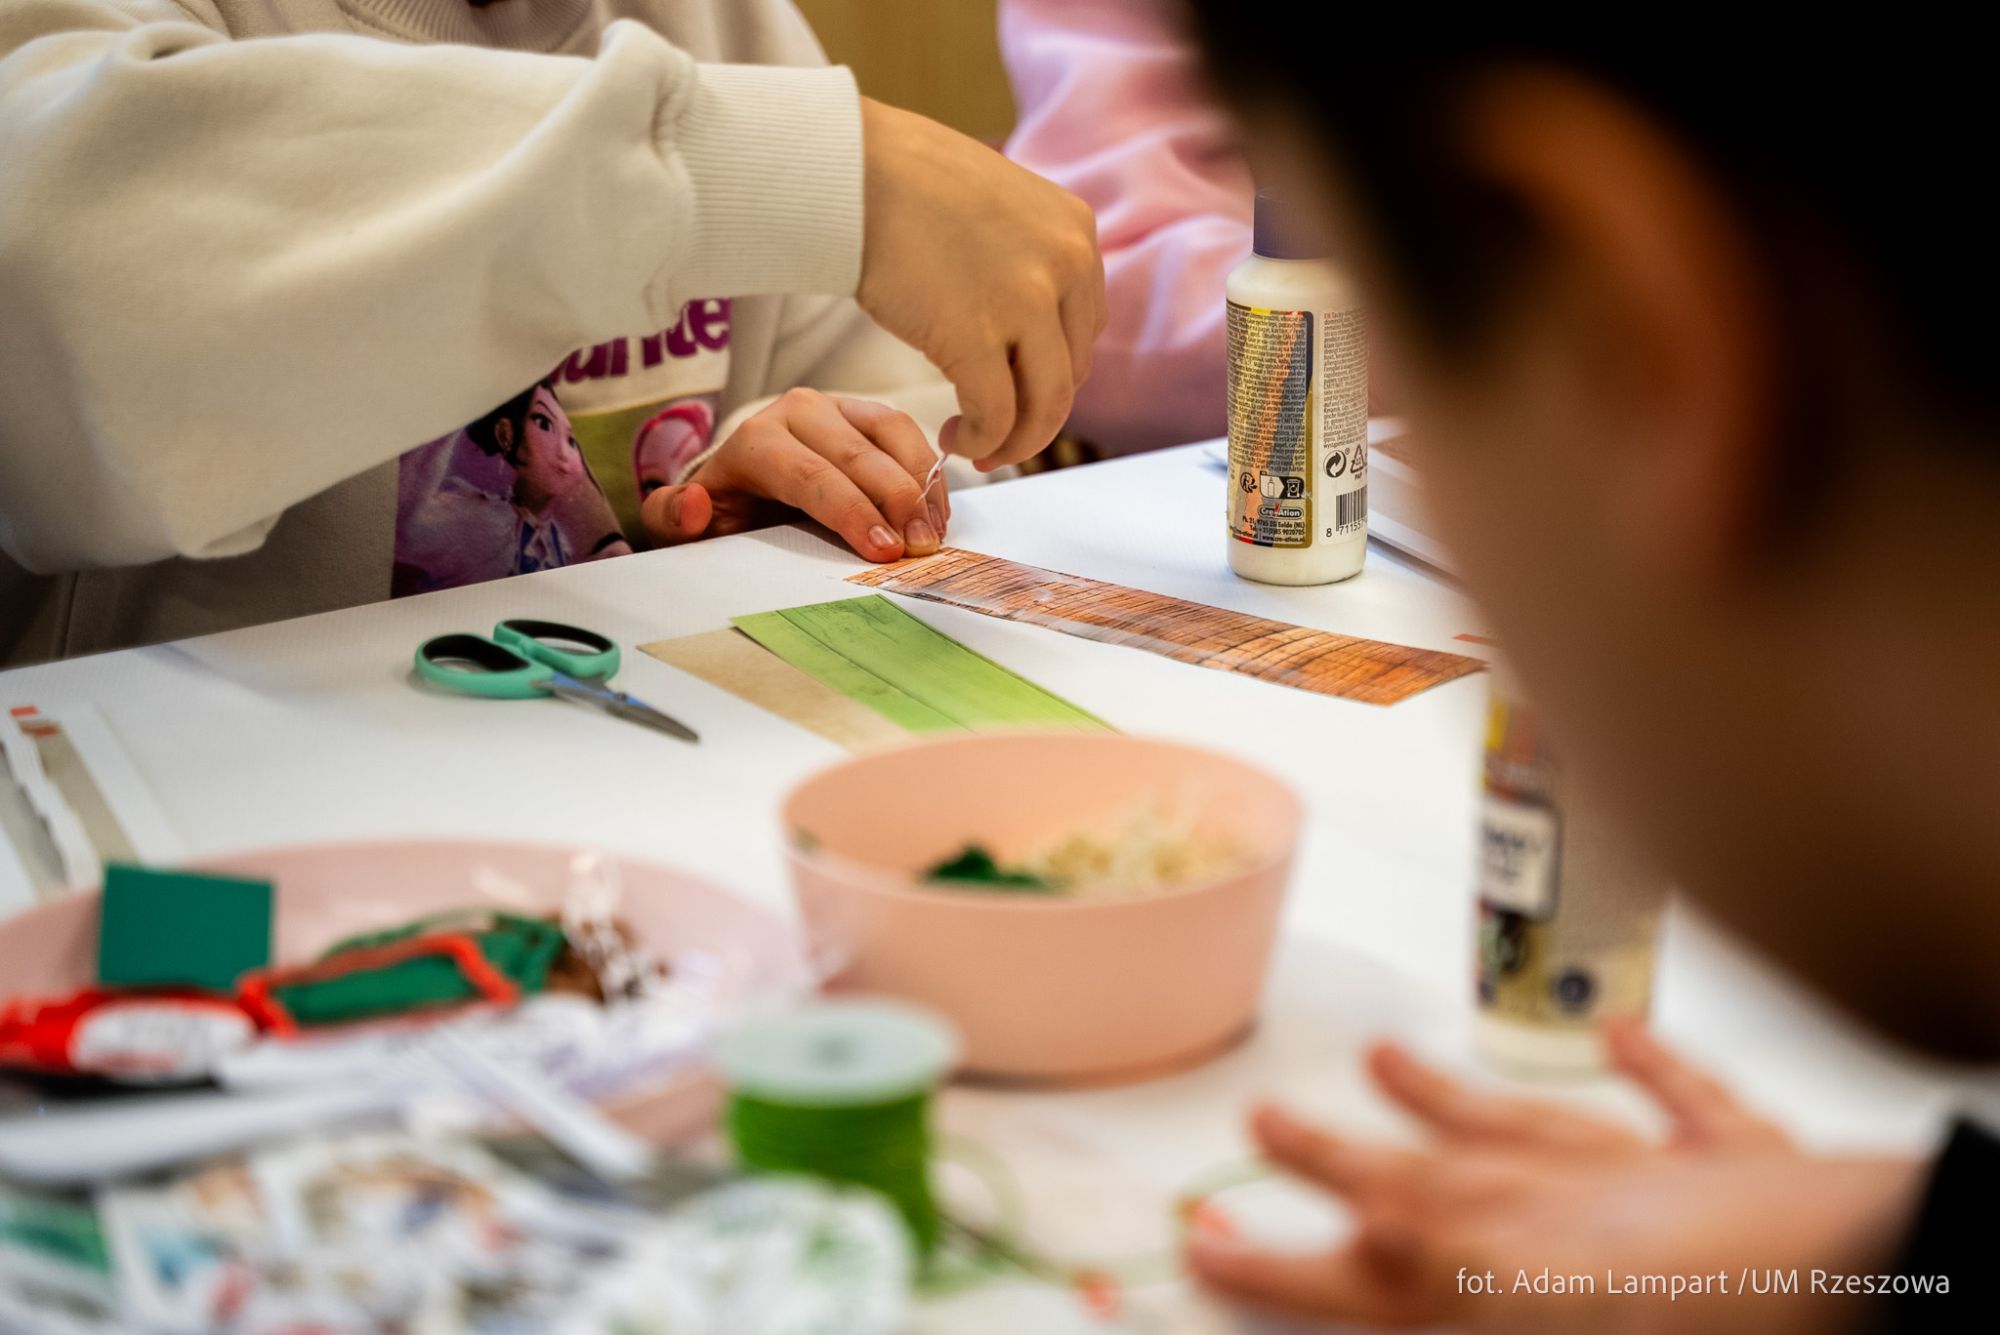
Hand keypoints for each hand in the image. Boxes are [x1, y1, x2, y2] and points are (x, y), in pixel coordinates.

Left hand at [639, 389, 946, 560]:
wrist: (742, 485)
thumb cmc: (722, 511)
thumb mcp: (682, 524)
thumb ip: (674, 519)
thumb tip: (694, 504)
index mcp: (755, 439)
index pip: (810, 474)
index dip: (851, 512)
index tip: (883, 551)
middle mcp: (798, 411)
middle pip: (857, 453)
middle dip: (896, 501)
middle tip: (921, 548)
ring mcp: (838, 407)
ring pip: (891, 432)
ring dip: (921, 482)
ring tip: (934, 533)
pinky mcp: (868, 414)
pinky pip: (908, 433)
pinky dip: (928, 473)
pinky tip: (937, 515)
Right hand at [857, 97, 1104, 471]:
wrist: (850, 167)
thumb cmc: (902, 179)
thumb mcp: (997, 206)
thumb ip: (1023, 256)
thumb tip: (1019, 314)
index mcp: (1077, 231)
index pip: (1084, 328)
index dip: (1051, 373)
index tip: (1019, 391)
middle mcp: (1067, 265)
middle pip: (1070, 371)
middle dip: (1035, 414)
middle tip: (998, 434)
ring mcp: (1027, 302)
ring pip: (1044, 404)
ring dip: (1015, 440)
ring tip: (978, 448)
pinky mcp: (977, 336)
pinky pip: (995, 414)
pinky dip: (981, 440)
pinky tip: (953, 439)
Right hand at [1188, 1024, 1922, 1334]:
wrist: (1857, 1281)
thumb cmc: (1694, 1321)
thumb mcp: (1516, 1318)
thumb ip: (1429, 1285)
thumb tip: (1361, 1239)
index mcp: (1498, 1277)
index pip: (1360, 1275)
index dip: (1278, 1261)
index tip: (1208, 1240)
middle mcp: (1557, 1211)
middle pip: (1422, 1179)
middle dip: (1337, 1153)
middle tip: (1266, 1120)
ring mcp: (1651, 1180)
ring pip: (1526, 1125)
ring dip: (1451, 1096)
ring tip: (1385, 1059)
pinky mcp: (1751, 1167)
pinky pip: (1691, 1107)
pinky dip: (1655, 1070)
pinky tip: (1623, 1038)